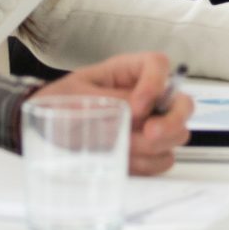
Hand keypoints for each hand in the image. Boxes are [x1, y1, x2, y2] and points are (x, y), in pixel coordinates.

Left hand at [31, 51, 194, 175]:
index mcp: (129, 72)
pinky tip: (125, 162)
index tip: (136, 107)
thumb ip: (110, 102)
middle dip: (171, 121)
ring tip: (124, 148)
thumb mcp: (78, 96)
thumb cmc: (59, 104)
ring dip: (155, 146)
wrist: (45, 132)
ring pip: (178, 134)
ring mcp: (150, 125)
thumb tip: (137, 114)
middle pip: (183, 103)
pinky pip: (163, 160)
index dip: (155, 84)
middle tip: (149, 133)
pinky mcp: (146, 152)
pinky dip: (147, 164)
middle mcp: (147, 96)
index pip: (158, 65)